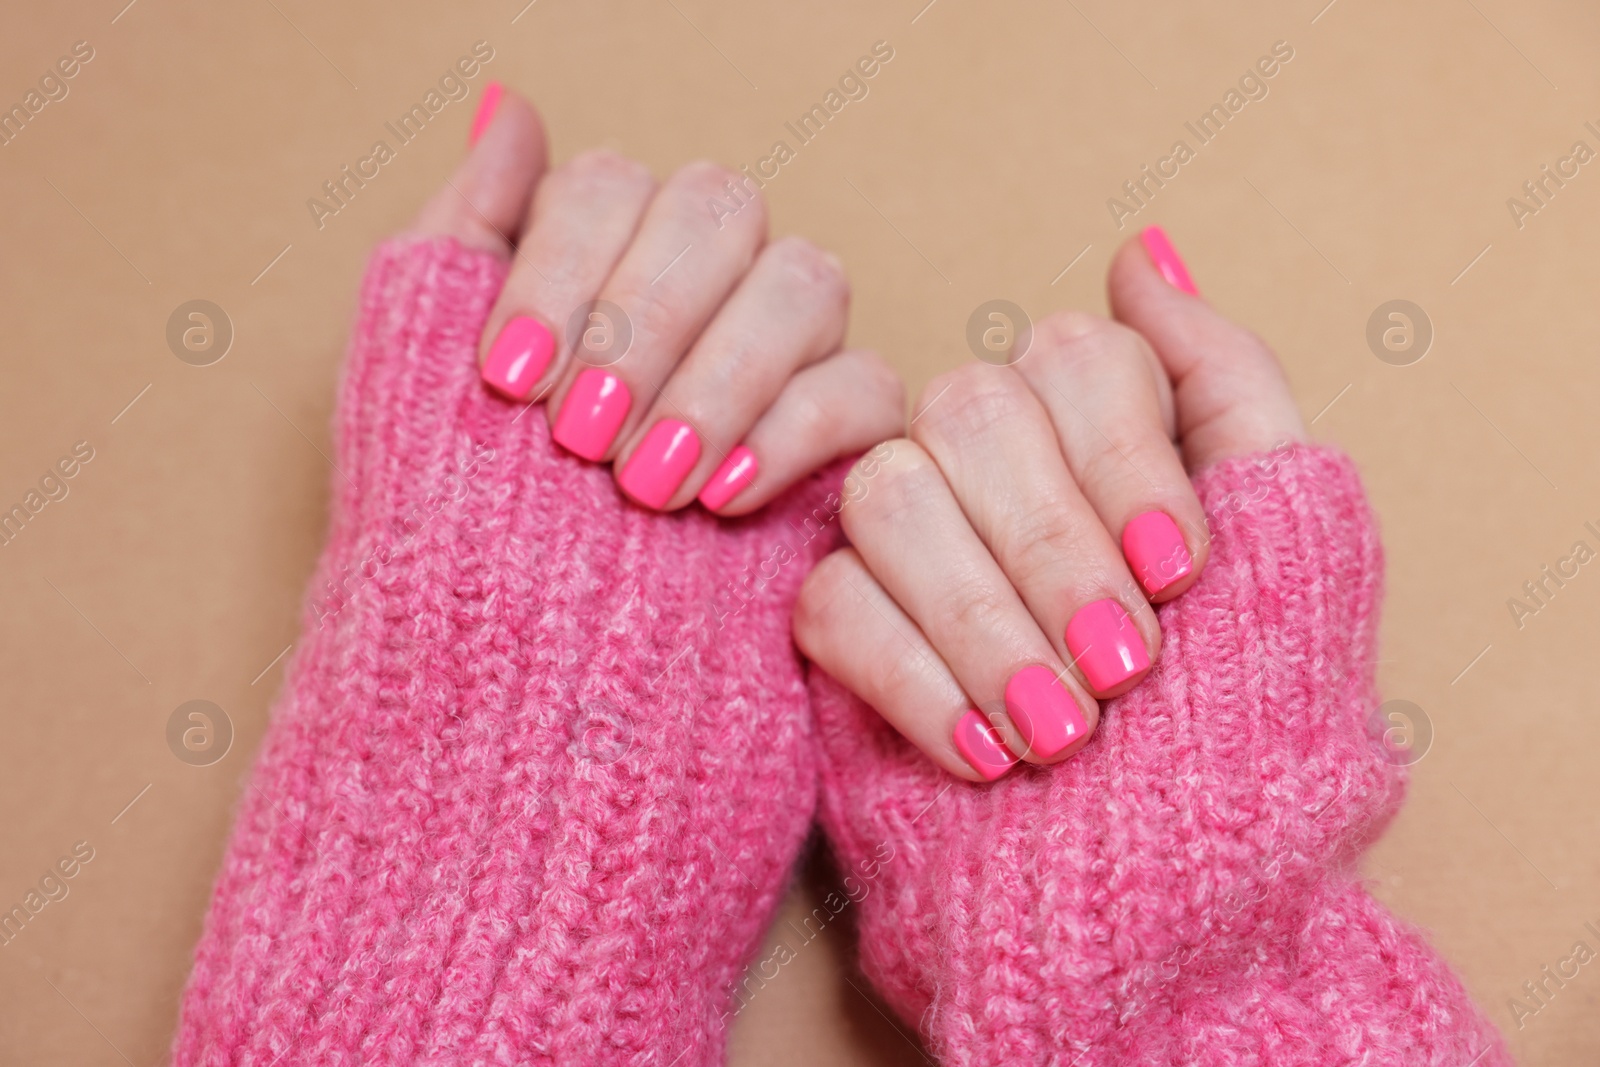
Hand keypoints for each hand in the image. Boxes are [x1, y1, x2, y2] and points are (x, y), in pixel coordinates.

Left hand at [409, 84, 902, 512]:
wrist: (523, 679)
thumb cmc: (464, 529)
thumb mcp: (420, 381)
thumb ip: (461, 239)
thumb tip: (510, 110)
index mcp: (603, 256)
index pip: (611, 186)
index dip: (562, 270)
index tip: (510, 382)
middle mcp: (701, 284)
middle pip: (718, 208)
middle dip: (643, 322)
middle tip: (581, 436)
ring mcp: (781, 354)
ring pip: (804, 281)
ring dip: (718, 377)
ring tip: (647, 481)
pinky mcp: (846, 438)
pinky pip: (865, 388)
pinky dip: (794, 432)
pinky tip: (721, 496)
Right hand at [795, 227, 1306, 780]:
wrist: (1162, 911)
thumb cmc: (1245, 736)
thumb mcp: (1292, 544)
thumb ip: (1224, 384)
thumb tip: (1141, 254)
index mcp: (1099, 436)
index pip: (1074, 357)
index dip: (1122, 458)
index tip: (1182, 574)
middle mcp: (995, 471)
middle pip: (967, 410)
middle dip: (1054, 548)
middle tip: (1125, 666)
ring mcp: (911, 548)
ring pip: (889, 497)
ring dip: (987, 622)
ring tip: (1064, 732)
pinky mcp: (839, 634)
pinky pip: (831, 605)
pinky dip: (918, 680)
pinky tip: (989, 755)